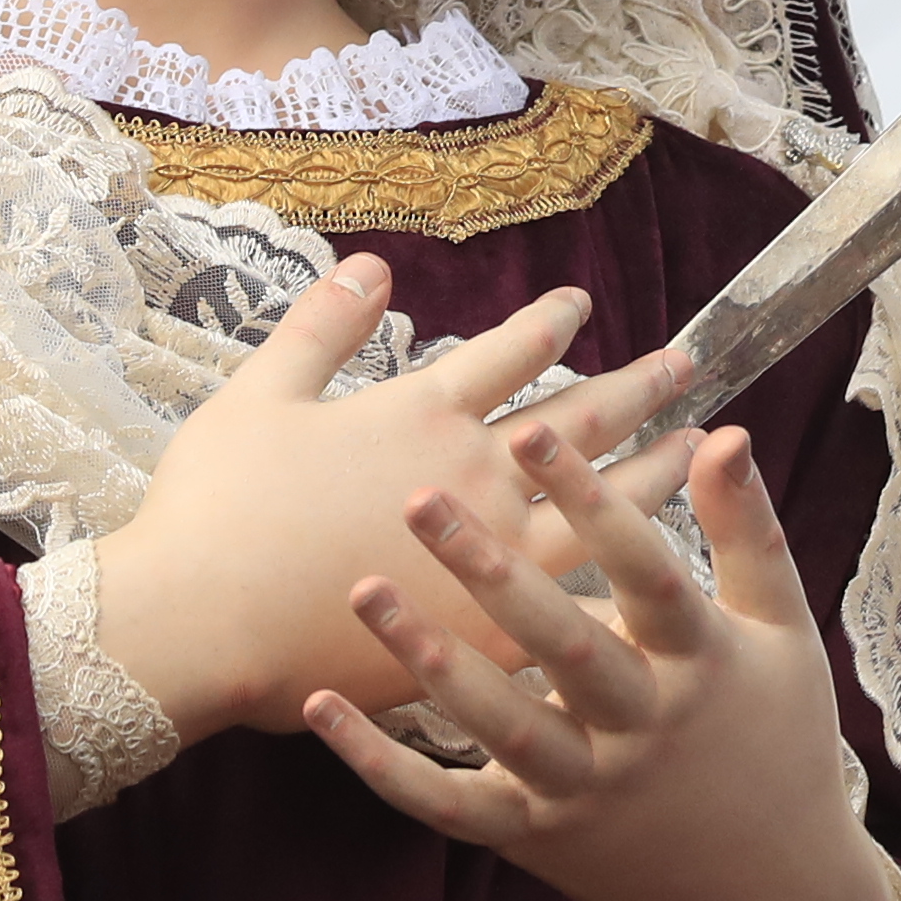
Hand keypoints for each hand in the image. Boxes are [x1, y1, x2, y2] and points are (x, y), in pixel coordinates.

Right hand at [89, 255, 701, 738]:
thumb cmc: (218, 507)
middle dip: (638, 388)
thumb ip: (322, 326)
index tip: (583, 306)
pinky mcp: (488, 637)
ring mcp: (492, 561)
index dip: (550, 324)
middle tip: (687, 363)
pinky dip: (618, 583)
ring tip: (698, 452)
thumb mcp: (260, 393)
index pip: (509, 353)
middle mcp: (475, 478)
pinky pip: (574, 604)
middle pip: (578, 425)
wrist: (201, 626)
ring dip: (655, 476)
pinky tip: (651, 577)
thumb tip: (372, 263)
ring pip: (599, 511)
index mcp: (423, 414)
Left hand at [303, 419, 900, 900]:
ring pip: (500, 724)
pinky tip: (323, 710)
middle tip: (419, 496)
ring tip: (364, 588)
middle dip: (489, 569)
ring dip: (429, 658)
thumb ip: (747, 531)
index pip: (643, 570)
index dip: (592, 500)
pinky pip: (449, 804)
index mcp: (701, 665)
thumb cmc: (780, 737)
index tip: (534, 431)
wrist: (774, 897)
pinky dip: (382, 766)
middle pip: (560, 642)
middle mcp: (642, 728)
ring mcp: (585, 790)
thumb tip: (724, 432)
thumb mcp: (782, 629)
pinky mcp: (537, 838)